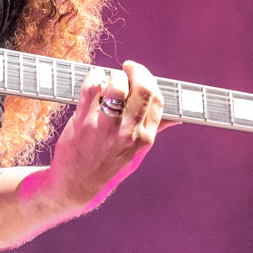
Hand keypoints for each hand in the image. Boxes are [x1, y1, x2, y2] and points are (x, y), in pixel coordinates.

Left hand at [46, 60, 166, 210]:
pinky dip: (93, 77)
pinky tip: (93, 80)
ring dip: (113, 75)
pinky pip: (90, 87)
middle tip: (128, 67)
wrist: (77, 186)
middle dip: (137, 71)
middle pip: (143, 90)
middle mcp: (128, 133)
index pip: (157, 100)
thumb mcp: (136, 154)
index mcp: (144, 139)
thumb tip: (176, 117)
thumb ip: (154, 131)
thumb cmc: (108, 167)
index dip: (150, 81)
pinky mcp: (82, 122)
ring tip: (108, 78)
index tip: (142, 76)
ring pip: (116, 86)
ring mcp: (105, 127)